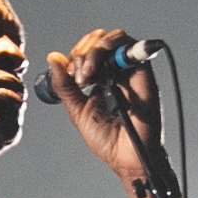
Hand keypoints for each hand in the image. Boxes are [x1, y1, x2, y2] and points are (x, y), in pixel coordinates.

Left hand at [44, 28, 169, 197]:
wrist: (125, 158)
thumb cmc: (105, 138)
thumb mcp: (76, 110)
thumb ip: (64, 86)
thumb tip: (52, 57)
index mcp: (100, 77)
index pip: (88, 49)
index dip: (75, 56)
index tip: (70, 78)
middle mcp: (116, 71)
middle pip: (101, 38)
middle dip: (83, 51)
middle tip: (79, 77)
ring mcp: (131, 72)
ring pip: (116, 39)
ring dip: (95, 51)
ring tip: (87, 76)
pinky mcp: (144, 77)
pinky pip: (134, 52)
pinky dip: (112, 54)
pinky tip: (98, 75)